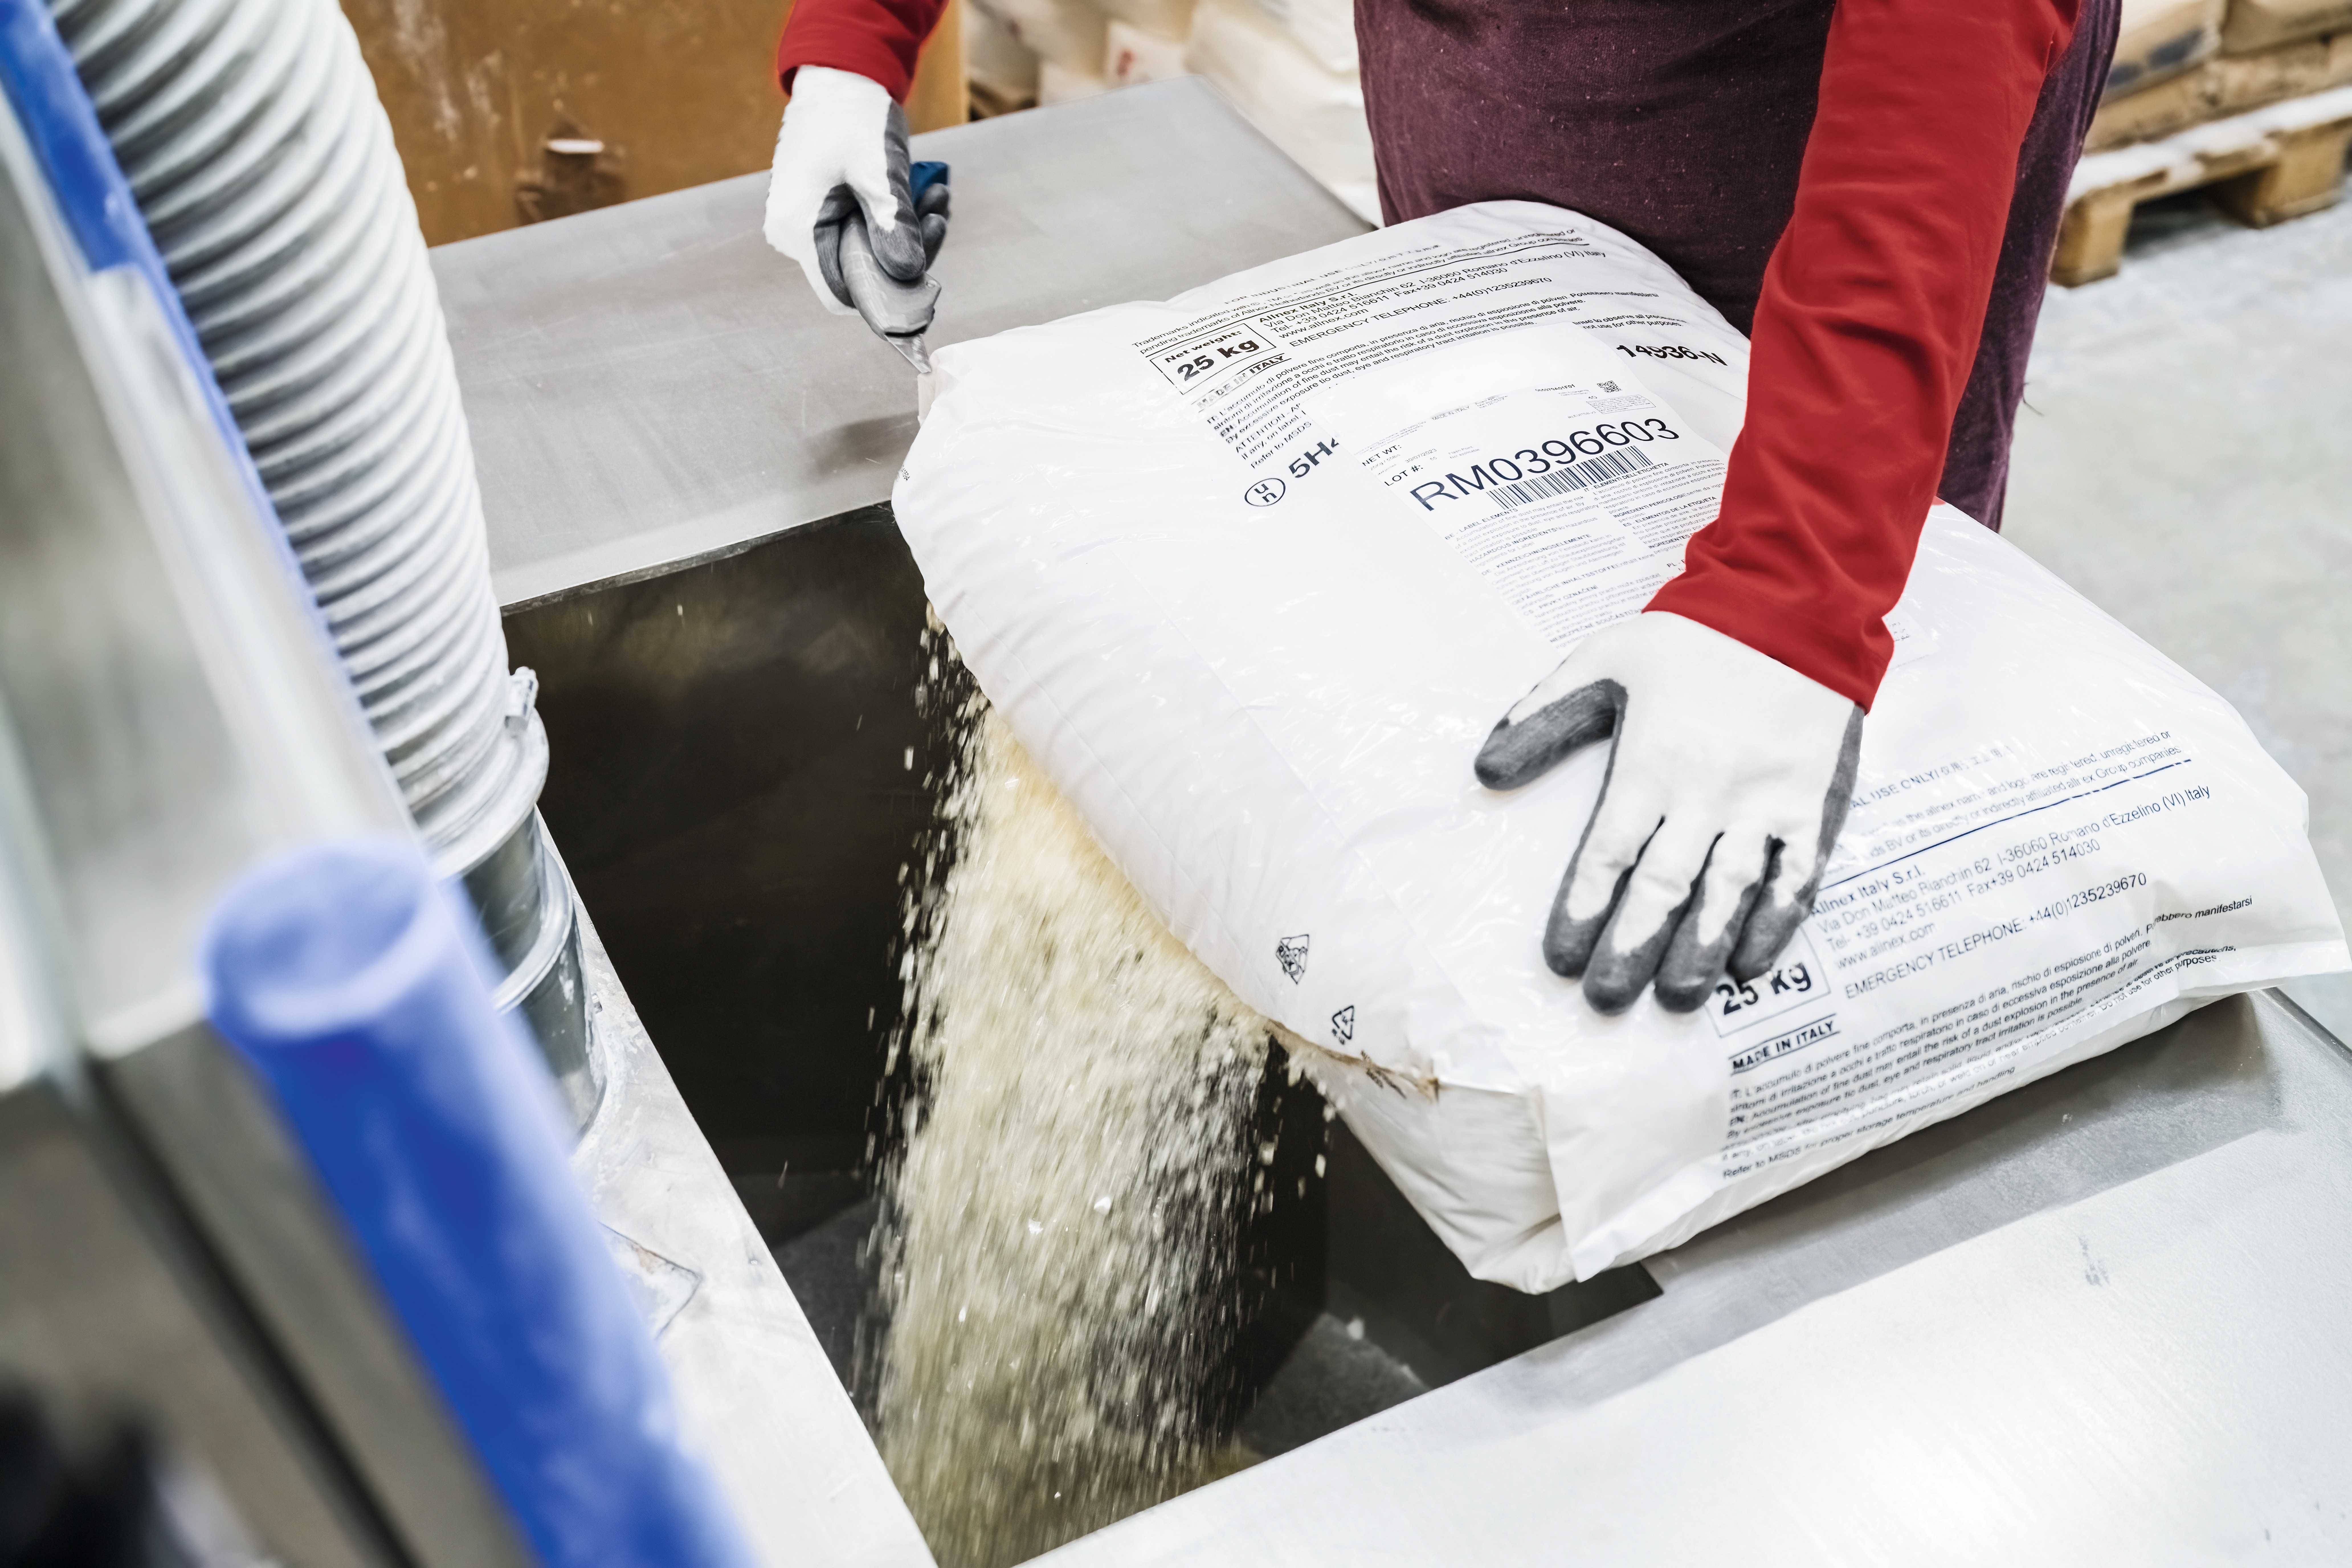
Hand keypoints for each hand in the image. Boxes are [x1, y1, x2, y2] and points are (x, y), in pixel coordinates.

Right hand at [762, 66, 948, 319]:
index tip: (925, 274)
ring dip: (908, 230)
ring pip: (867, 251)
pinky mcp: (823, 209)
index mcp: (798, 229)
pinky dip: (895, 216)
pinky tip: (923, 191)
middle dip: (906, 251)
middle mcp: (794, 233)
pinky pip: (864, 229)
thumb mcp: (881, 174)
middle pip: (860, 274)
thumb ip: (894, 227)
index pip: (842, 295)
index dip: (885, 295)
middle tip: (940, 216)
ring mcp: (807, 221)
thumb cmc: (854, 116)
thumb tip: (908, 275)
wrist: (838, 75)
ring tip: (937, 195)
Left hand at [1475, 611, 1862, 1014]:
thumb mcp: (1601, 660)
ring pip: (1729, 892)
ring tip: (1677, 999)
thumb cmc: (1690, 640)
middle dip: (1632, 948)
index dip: (1582, 911)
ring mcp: (1765, 801)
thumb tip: (1485, 768)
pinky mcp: (1813, 803)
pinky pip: (1795, 875)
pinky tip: (1751, 963)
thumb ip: (1542, 715)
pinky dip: (1774, 922)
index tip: (1562, 960)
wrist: (1792, 606)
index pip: (1607, 855)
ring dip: (1701, 951)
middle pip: (1663, 887)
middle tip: (1607, 1000)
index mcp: (1650, 763)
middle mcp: (1707, 791)